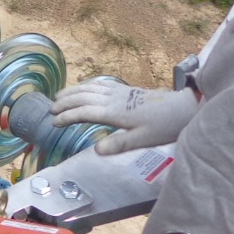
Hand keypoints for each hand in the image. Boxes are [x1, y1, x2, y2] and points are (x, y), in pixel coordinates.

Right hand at [50, 81, 198, 155]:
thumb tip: (96, 150)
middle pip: (81, 97)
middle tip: (50, 109)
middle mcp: (112, 99)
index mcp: (114, 113)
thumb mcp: (142, 139)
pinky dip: (86, 84)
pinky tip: (83, 86)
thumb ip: (118, 144)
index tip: (54, 123)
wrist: (183, 107)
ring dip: (72, 91)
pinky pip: (100, 83)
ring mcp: (118, 92)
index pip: (83, 112)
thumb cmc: (163, 126)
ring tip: (59, 96)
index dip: (66, 117)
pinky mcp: (125, 89)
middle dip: (64, 102)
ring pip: (88, 87)